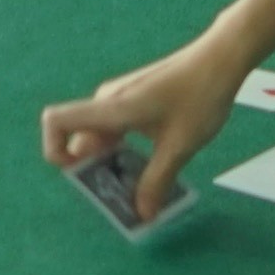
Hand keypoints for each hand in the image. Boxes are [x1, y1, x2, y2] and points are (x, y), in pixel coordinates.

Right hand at [41, 33, 258, 227]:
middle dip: (93, 172)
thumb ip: (157, 181)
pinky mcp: (134, 99)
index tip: (81, 176)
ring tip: (139, 188)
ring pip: (100, 137)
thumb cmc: (199, 97)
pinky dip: (123, 151)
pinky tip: (151, 164)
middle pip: (79, 139)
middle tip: (121, 197)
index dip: (54, 150)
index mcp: (112, 108)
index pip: (56, 120)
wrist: (220, 59)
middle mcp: (108, 101)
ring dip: (111, 164)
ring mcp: (120, 99)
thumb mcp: (180, 146)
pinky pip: (115, 129)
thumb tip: (142, 215)